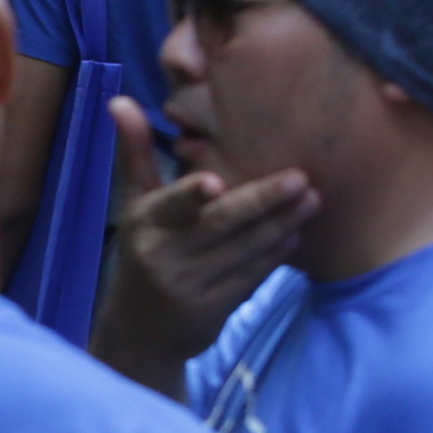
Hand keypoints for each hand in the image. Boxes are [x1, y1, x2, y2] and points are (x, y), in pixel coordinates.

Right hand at [96, 99, 311, 373]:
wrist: (140, 332)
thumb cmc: (142, 251)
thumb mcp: (134, 205)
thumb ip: (135, 154)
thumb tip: (119, 100)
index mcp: (143, 222)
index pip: (168, 205)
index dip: (191, 195)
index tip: (216, 182)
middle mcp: (162, 255)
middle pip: (219, 224)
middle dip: (263, 200)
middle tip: (302, 178)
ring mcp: (188, 285)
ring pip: (243, 250)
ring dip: (282, 224)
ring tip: (313, 200)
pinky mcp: (213, 310)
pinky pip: (251, 277)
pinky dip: (275, 255)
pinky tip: (294, 234)